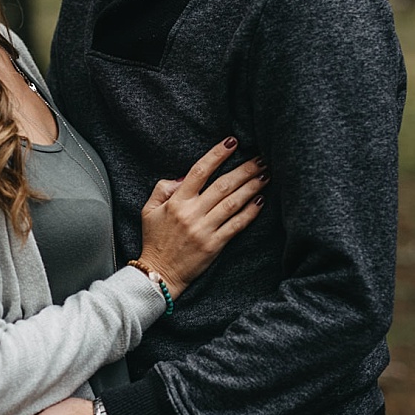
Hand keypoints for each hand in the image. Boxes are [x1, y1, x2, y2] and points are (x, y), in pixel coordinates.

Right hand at [137, 137, 267, 296]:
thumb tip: (183, 177)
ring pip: (233, 202)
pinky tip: (260, 201)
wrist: (159, 272)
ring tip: (265, 175)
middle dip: (244, 169)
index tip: (232, 142)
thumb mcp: (148, 210)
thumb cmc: (154, 240)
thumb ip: (162, 189)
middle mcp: (191, 213)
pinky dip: (250, 212)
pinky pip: (236, 225)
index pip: (199, 171)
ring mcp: (204, 229)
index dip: (217, 154)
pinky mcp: (215, 244)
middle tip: (261, 158)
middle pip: (223, 185)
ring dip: (252, 187)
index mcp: (176, 202)